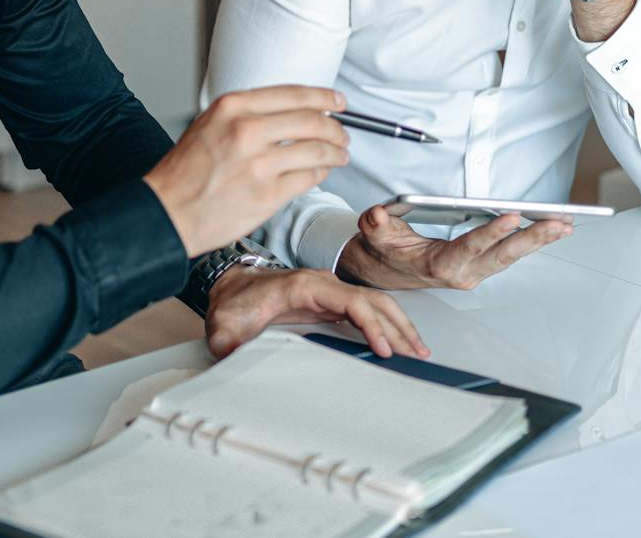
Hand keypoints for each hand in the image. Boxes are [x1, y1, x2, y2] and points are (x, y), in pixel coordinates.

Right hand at [145, 86, 349, 256]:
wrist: (167, 213)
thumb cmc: (184, 174)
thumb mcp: (210, 125)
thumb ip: (247, 114)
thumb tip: (290, 111)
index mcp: (232, 108)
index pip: (293, 94)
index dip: (323, 96)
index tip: (337, 100)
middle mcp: (247, 131)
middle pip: (312, 120)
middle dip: (335, 127)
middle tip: (342, 132)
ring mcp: (259, 164)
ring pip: (316, 150)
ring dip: (335, 152)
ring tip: (340, 154)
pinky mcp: (267, 195)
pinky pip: (308, 178)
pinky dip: (321, 173)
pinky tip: (322, 171)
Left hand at [204, 266, 428, 359]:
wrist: (230, 287)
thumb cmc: (233, 302)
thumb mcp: (223, 326)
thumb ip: (227, 342)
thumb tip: (234, 357)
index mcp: (302, 286)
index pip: (349, 300)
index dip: (370, 324)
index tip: (384, 347)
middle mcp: (322, 284)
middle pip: (372, 299)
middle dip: (398, 326)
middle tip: (416, 352)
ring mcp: (329, 291)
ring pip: (374, 302)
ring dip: (398, 324)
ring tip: (417, 348)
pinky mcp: (330, 302)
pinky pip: (366, 309)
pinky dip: (386, 323)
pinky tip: (396, 339)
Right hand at [335, 202, 569, 290]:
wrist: (385, 271)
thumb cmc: (385, 251)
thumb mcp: (374, 236)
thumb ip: (375, 225)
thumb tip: (377, 215)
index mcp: (440, 265)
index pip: (470, 246)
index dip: (492, 233)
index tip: (513, 218)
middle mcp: (463, 273)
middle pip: (503, 255)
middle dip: (533, 239)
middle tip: (558, 224)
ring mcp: (475, 272)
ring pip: (512, 257)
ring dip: (539, 241)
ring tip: (564, 224)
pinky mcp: (482, 268)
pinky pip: (511, 255)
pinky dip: (532, 242)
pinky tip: (550, 230)